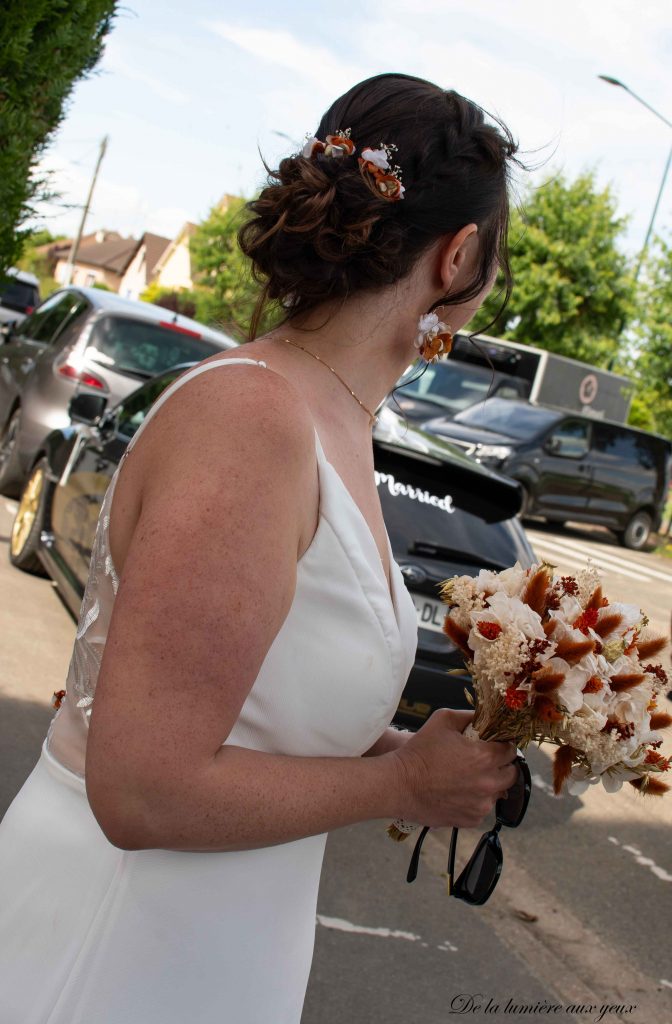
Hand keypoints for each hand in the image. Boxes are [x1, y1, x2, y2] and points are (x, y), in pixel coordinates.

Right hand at [389, 709, 518, 829]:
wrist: (399, 784)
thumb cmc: (420, 750)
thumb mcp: (443, 719)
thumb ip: (469, 715)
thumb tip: (484, 717)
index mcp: (485, 757)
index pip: (511, 750)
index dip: (504, 745)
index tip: (495, 744)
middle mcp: (488, 783)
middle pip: (511, 774)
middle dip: (503, 765)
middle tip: (486, 761)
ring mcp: (481, 805)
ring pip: (498, 793)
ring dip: (490, 784)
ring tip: (469, 777)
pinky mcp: (471, 819)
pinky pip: (483, 808)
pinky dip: (476, 800)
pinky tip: (459, 792)